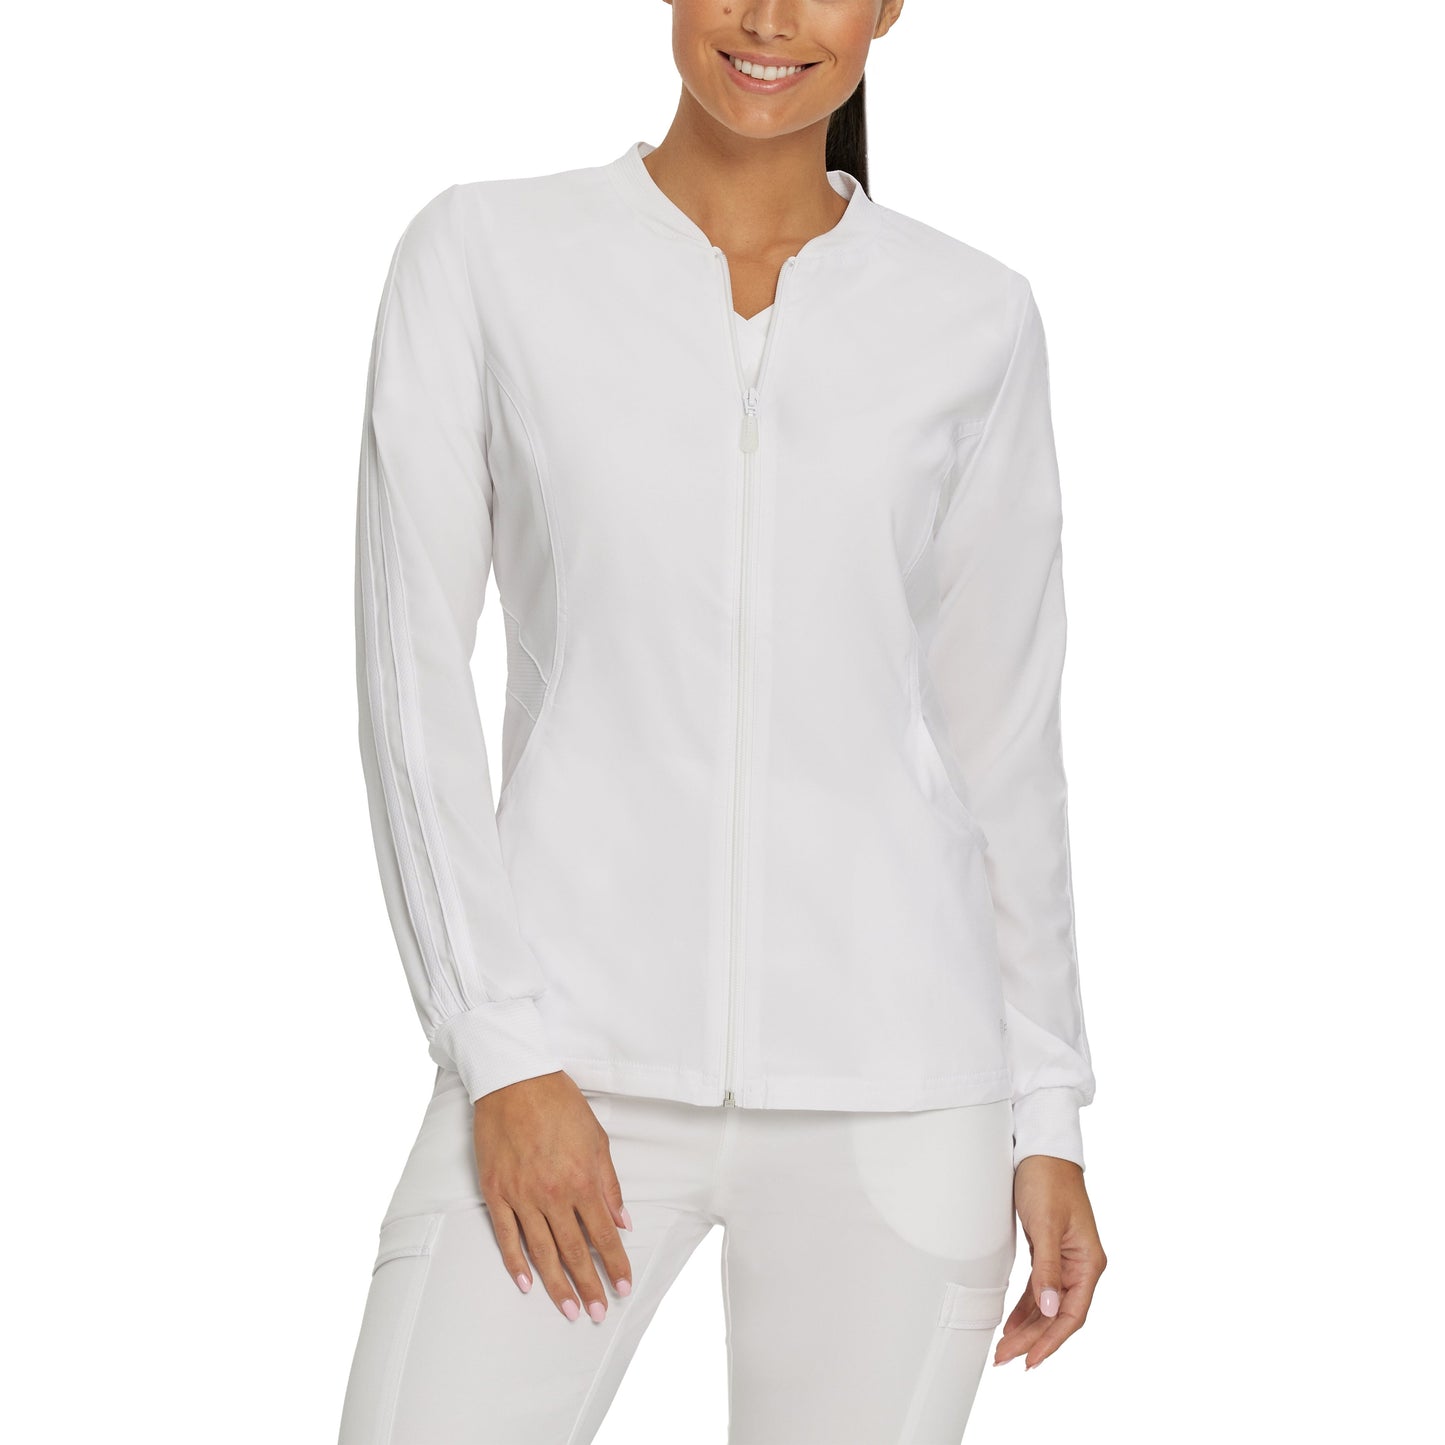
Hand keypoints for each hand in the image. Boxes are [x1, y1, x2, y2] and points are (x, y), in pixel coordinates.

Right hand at [473, 1071, 633, 1322]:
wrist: (514, 1080)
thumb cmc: (559, 1104)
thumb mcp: (597, 1139)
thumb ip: (609, 1184)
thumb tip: (621, 1221)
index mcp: (581, 1180)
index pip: (604, 1234)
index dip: (615, 1263)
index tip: (622, 1286)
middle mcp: (552, 1194)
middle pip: (574, 1250)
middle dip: (589, 1285)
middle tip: (597, 1313)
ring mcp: (521, 1195)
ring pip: (542, 1251)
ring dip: (556, 1284)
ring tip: (569, 1310)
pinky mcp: (496, 1192)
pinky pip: (506, 1236)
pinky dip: (516, 1263)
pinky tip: (527, 1284)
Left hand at [994, 1154, 1105, 1369]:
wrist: (1041, 1149)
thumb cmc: (1048, 1181)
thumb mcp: (1045, 1225)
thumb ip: (1048, 1269)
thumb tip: (1049, 1309)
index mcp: (1088, 1263)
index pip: (1072, 1314)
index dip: (1051, 1340)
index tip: (1029, 1360)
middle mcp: (1081, 1266)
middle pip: (1058, 1314)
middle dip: (1033, 1339)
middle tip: (1004, 1358)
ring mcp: (1066, 1260)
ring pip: (1047, 1304)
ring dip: (1028, 1327)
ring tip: (1004, 1348)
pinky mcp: (1050, 1252)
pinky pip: (1040, 1289)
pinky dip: (1026, 1307)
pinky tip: (1012, 1322)